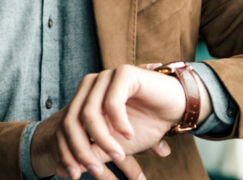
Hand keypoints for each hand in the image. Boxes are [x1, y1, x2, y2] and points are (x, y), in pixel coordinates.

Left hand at [31, 64, 190, 178]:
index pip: (65, 125)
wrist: (177, 108)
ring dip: (103, 139)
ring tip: (118, 155)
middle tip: (94, 170)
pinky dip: (119, 123)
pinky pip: (112, 102)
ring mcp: (105, 77)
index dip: (66, 151)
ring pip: (90, 113)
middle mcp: (90, 85)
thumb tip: (66, 171)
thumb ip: (93, 153)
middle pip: (72, 120)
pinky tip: (130, 135)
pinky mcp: (123, 73)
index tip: (73, 174)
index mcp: (84, 99)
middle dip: (81, 149)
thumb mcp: (115, 145)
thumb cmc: (146, 125)